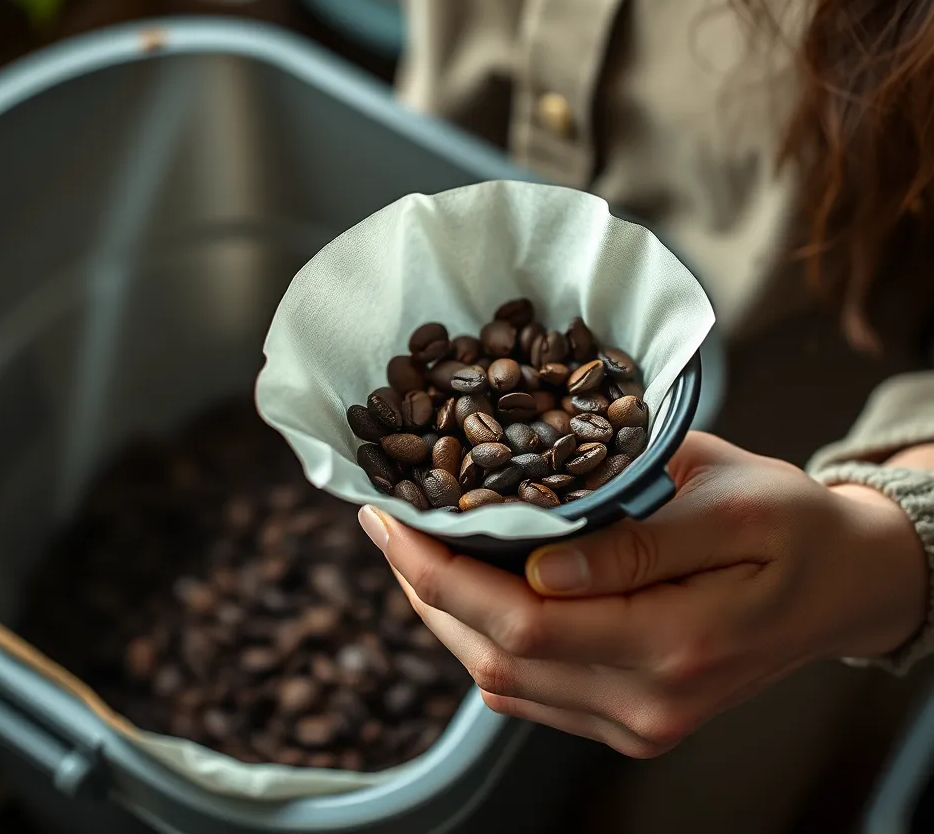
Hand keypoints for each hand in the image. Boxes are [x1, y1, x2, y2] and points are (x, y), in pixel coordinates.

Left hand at [358, 432, 926, 757]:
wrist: (845, 582)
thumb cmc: (792, 524)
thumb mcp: (730, 505)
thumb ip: (637, 541)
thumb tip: (538, 567)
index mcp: (679, 643)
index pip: (522, 623)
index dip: (440, 572)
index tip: (392, 517)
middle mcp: (650, 702)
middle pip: (497, 658)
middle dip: (422, 587)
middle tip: (381, 522)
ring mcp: (638, 720)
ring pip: (503, 681)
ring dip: (442, 615)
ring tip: (407, 548)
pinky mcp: (631, 717)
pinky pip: (530, 690)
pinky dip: (481, 640)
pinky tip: (460, 588)